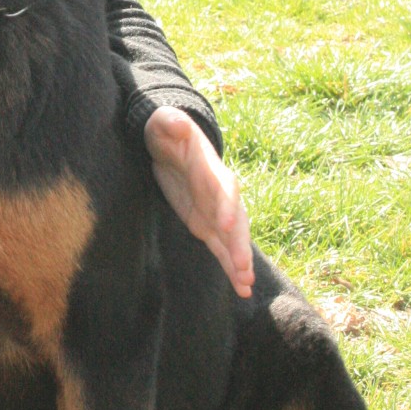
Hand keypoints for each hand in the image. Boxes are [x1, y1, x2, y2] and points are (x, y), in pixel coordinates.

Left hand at [144, 107, 253, 297]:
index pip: (224, 188)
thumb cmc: (167, 130)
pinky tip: (241, 287)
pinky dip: (230, 267)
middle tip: (244, 267)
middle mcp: (219, 194)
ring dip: (239, 262)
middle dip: (239, 244)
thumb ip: (170, 123)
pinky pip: (221, 248)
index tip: (226, 226)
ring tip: (245, 285)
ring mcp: (215, 211)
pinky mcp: (206, 225)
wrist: (170, 144)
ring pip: (232, 240)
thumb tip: (174, 122)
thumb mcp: (164, 123)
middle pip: (235, 220)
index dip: (227, 205)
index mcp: (211, 169)